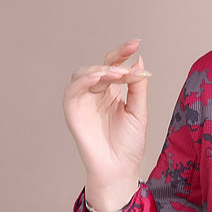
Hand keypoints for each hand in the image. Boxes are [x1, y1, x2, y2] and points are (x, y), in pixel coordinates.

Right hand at [63, 38, 151, 203]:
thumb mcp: (139, 112)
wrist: (119, 169)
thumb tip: (139, 61)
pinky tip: (97, 78)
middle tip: (126, 69)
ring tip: (115, 74)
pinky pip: (72, 91)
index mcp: (113, 91)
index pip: (115, 65)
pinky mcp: (73, 112)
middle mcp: (97, 93)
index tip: (136, 43)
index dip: (123, 52)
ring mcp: (84, 101)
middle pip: (99, 66)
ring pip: (83, 74)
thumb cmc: (129, 144)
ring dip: (99, 70)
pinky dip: (83, 81)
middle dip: (113, 61)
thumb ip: (138, 87)